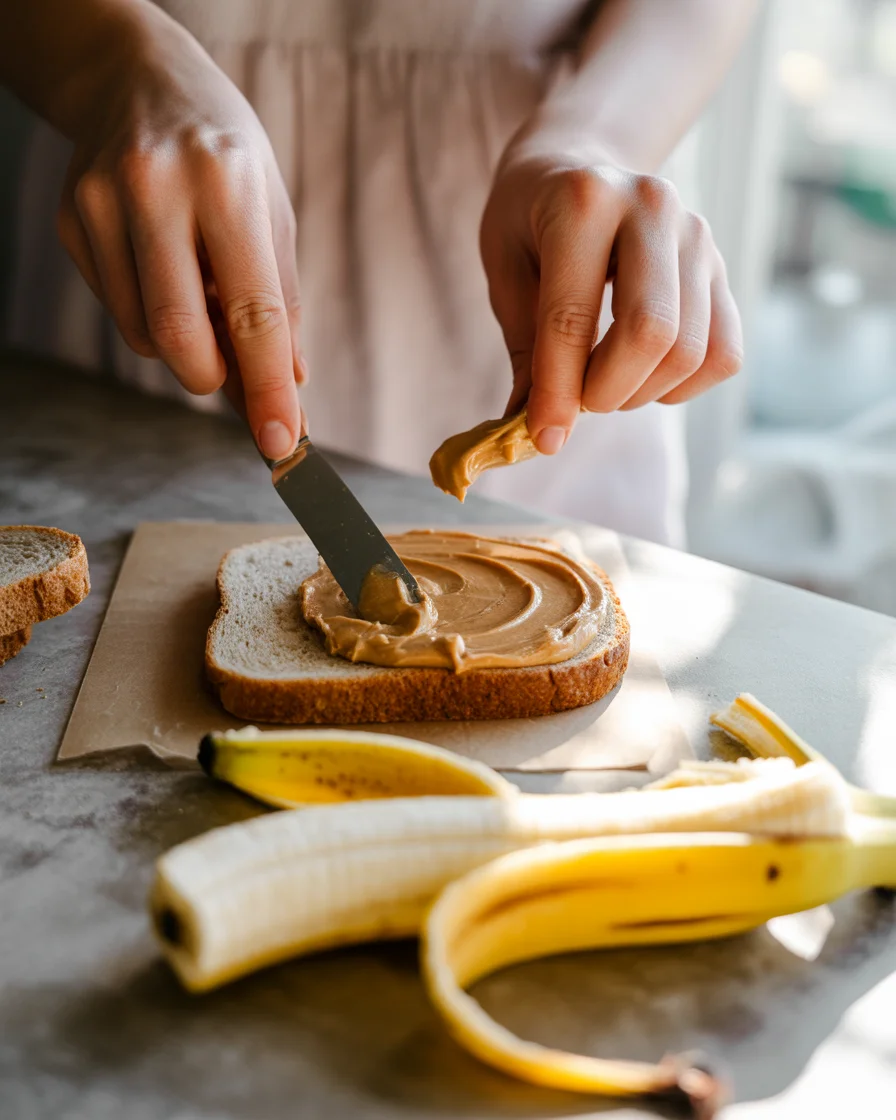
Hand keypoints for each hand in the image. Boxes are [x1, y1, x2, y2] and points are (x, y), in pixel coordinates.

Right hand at [55, 6, 303, 460]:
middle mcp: (157, 190)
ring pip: (145, 337)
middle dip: (214, 378)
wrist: (139, 80)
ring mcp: (102, 204)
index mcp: (227, 185)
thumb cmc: (226, 156)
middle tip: (233, 369)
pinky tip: (162, 266)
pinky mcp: (70, 220)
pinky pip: (118, 312)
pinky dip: (150, 315)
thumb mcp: (273, 213)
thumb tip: (290, 387)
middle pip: (182, 339)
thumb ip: (282, 303)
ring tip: (197, 285)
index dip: (268, 389)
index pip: (253, 313)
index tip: (282, 444)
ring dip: (183, 344)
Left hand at [480, 144, 742, 454]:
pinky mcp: (722, 267)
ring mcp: (698, 235)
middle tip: (577, 400)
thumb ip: (527, 353)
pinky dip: (683, 387)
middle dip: (607, 391)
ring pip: (690, 351)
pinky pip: (724, 354)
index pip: (572, 316)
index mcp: (583, 201)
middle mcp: (652, 207)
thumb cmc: (529, 225)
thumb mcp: (506, 276)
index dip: (557, 390)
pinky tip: (645, 377)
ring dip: (641, 392)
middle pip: (650, 333)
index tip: (544, 438)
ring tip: (604, 383)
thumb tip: (538, 436)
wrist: (577, 165)